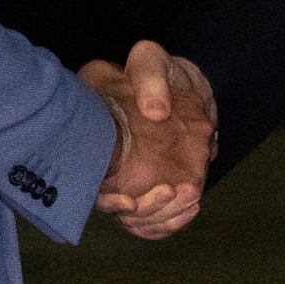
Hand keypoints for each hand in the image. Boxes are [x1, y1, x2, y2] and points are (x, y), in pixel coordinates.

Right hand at [82, 39, 216, 239]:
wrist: (181, 86)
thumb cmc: (158, 74)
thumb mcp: (151, 62)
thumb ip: (150, 78)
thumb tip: (156, 111)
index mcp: (99, 145)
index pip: (93, 187)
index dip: (108, 202)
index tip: (128, 203)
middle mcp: (111, 171)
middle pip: (120, 212)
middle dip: (146, 212)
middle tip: (169, 190)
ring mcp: (134, 183)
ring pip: (141, 220)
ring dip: (165, 216)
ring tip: (189, 194)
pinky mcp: (159, 188)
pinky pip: (160, 219)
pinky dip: (175, 220)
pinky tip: (191, 203)